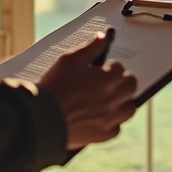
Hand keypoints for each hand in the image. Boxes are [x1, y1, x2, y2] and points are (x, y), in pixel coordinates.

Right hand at [37, 29, 137, 149]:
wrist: (41, 119)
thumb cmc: (54, 86)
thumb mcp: (69, 60)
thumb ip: (90, 48)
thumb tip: (103, 37)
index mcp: (109, 78)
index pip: (119, 67)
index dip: (108, 67)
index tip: (99, 70)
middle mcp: (115, 97)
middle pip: (130, 86)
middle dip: (121, 81)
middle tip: (106, 83)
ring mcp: (111, 117)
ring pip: (129, 108)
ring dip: (122, 102)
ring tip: (107, 100)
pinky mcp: (104, 134)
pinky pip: (117, 127)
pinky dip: (111, 122)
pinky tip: (99, 117)